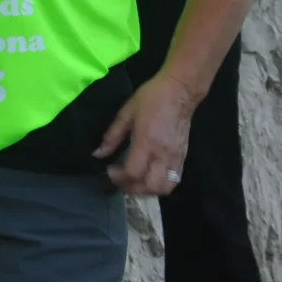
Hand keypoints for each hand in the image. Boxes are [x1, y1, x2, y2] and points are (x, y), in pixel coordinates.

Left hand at [96, 74, 195, 195]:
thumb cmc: (151, 98)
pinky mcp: (184, 157)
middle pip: (150, 186)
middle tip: (121, 180)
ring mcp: (176, 157)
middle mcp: (163, 153)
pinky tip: (150, 177)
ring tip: (136, 182)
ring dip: (148, 190)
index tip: (109, 171)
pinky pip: (175, 180)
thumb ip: (112, 136)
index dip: (118, 178)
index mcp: (147, 141)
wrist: (180, 91)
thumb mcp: (126, 113)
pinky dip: (161, 185)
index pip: (133, 172)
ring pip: (165, 187)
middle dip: (133, 189)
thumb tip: (97, 154)